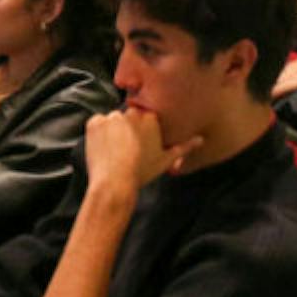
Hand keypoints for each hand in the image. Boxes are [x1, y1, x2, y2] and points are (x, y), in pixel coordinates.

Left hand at [84, 109, 200, 196]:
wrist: (114, 184)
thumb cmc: (142, 172)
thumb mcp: (166, 160)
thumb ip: (184, 147)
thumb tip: (201, 140)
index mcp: (150, 117)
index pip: (143, 117)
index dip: (140, 132)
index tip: (138, 146)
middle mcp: (132, 112)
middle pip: (128, 117)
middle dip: (126, 130)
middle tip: (125, 150)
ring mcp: (112, 116)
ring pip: (112, 121)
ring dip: (112, 131)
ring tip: (113, 152)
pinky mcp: (95, 121)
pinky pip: (96, 123)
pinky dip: (97, 134)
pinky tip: (103, 149)